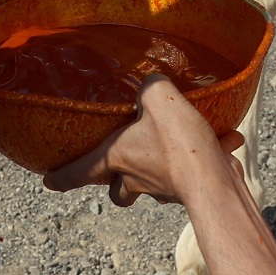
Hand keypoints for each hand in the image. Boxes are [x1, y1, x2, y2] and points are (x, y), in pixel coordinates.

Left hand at [44, 76, 243, 206]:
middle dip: (117, 184)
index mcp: (117, 158)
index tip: (48, 182)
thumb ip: (150, 85)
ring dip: (162, 170)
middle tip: (122, 170)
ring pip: (153, 187)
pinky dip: (207, 158)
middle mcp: (136, 178)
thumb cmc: (177, 141)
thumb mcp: (158, 98)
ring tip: (185, 143)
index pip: (79, 172)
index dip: (62, 177)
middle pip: (118, 192)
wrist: (213, 180)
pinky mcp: (191, 191)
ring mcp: (163, 188)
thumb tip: (153, 81)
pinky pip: (194, 173)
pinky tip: (227, 141)